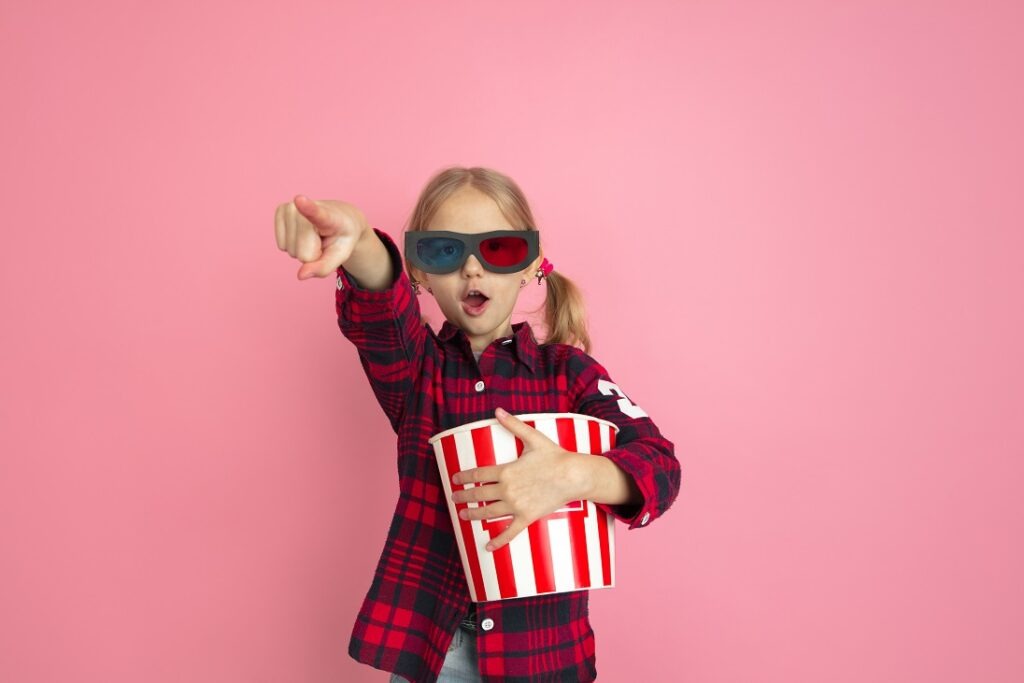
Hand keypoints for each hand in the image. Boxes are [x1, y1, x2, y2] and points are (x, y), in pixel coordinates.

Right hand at [274, 195, 368, 279]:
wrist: (341, 218)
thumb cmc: (341, 237)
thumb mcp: (340, 255)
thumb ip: (323, 267)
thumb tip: (301, 275)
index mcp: (328, 215)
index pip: (315, 212)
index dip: (307, 208)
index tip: (299, 200)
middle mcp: (306, 206)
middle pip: (302, 254)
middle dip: (313, 255)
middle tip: (322, 241)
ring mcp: (290, 207)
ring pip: (291, 251)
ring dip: (303, 250)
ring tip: (314, 235)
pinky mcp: (279, 211)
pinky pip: (281, 246)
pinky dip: (293, 246)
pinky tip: (302, 233)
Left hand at [451, 408, 587, 551]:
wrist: (574, 476)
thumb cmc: (555, 456)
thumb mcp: (532, 438)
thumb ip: (513, 425)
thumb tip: (498, 410)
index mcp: (506, 471)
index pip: (478, 475)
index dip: (464, 477)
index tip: (456, 479)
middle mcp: (507, 490)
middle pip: (479, 494)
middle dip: (464, 496)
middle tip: (454, 498)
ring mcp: (516, 506)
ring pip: (488, 512)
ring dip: (473, 514)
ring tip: (463, 515)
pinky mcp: (527, 517)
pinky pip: (509, 532)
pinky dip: (498, 541)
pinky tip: (487, 547)